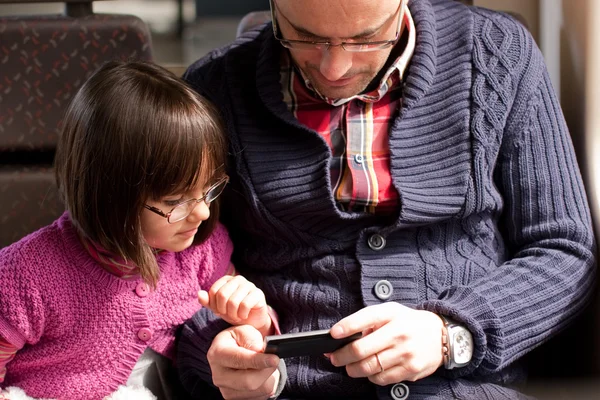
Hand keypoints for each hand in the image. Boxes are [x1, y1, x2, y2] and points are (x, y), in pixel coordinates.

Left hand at [199, 275, 271, 335]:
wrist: (251, 322)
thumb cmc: (233, 312)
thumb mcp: (218, 308)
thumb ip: (207, 301)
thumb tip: (199, 293)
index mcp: (227, 279)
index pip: (214, 291)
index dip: (215, 305)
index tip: (220, 311)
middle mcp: (238, 279)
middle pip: (223, 295)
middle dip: (224, 310)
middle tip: (229, 315)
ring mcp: (250, 285)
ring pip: (233, 301)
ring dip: (233, 314)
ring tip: (236, 316)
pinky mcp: (258, 293)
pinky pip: (245, 305)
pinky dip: (242, 314)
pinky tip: (244, 315)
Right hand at [208, 325, 280, 399]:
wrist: (235, 350)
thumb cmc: (241, 338)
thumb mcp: (244, 330)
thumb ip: (251, 338)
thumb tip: (259, 351)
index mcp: (217, 354)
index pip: (239, 360)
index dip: (259, 360)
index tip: (275, 359)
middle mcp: (218, 376)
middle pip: (249, 382)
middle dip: (267, 371)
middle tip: (275, 360)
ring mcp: (226, 390)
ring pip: (259, 390)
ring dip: (269, 377)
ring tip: (267, 365)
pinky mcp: (236, 399)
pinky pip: (261, 396)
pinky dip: (267, 384)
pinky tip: (263, 374)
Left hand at [328, 302, 443, 385]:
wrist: (441, 335)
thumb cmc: (409, 322)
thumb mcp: (390, 311)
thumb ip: (368, 319)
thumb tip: (344, 335)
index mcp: (392, 315)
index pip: (365, 318)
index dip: (346, 327)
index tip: (333, 334)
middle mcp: (399, 334)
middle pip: (361, 350)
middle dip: (341, 356)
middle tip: (335, 358)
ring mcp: (406, 355)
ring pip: (368, 368)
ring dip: (353, 369)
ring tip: (350, 366)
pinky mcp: (410, 371)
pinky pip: (381, 379)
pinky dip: (370, 376)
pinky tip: (371, 369)